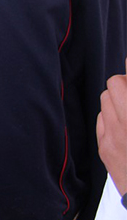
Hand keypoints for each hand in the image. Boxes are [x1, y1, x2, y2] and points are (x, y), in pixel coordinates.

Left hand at [97, 58, 126, 194]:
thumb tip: (125, 76)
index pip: (124, 83)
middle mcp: (126, 124)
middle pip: (116, 83)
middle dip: (126, 83)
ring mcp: (114, 136)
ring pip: (105, 99)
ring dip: (117, 100)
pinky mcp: (104, 148)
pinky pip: (101, 119)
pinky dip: (111, 118)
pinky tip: (124, 127)